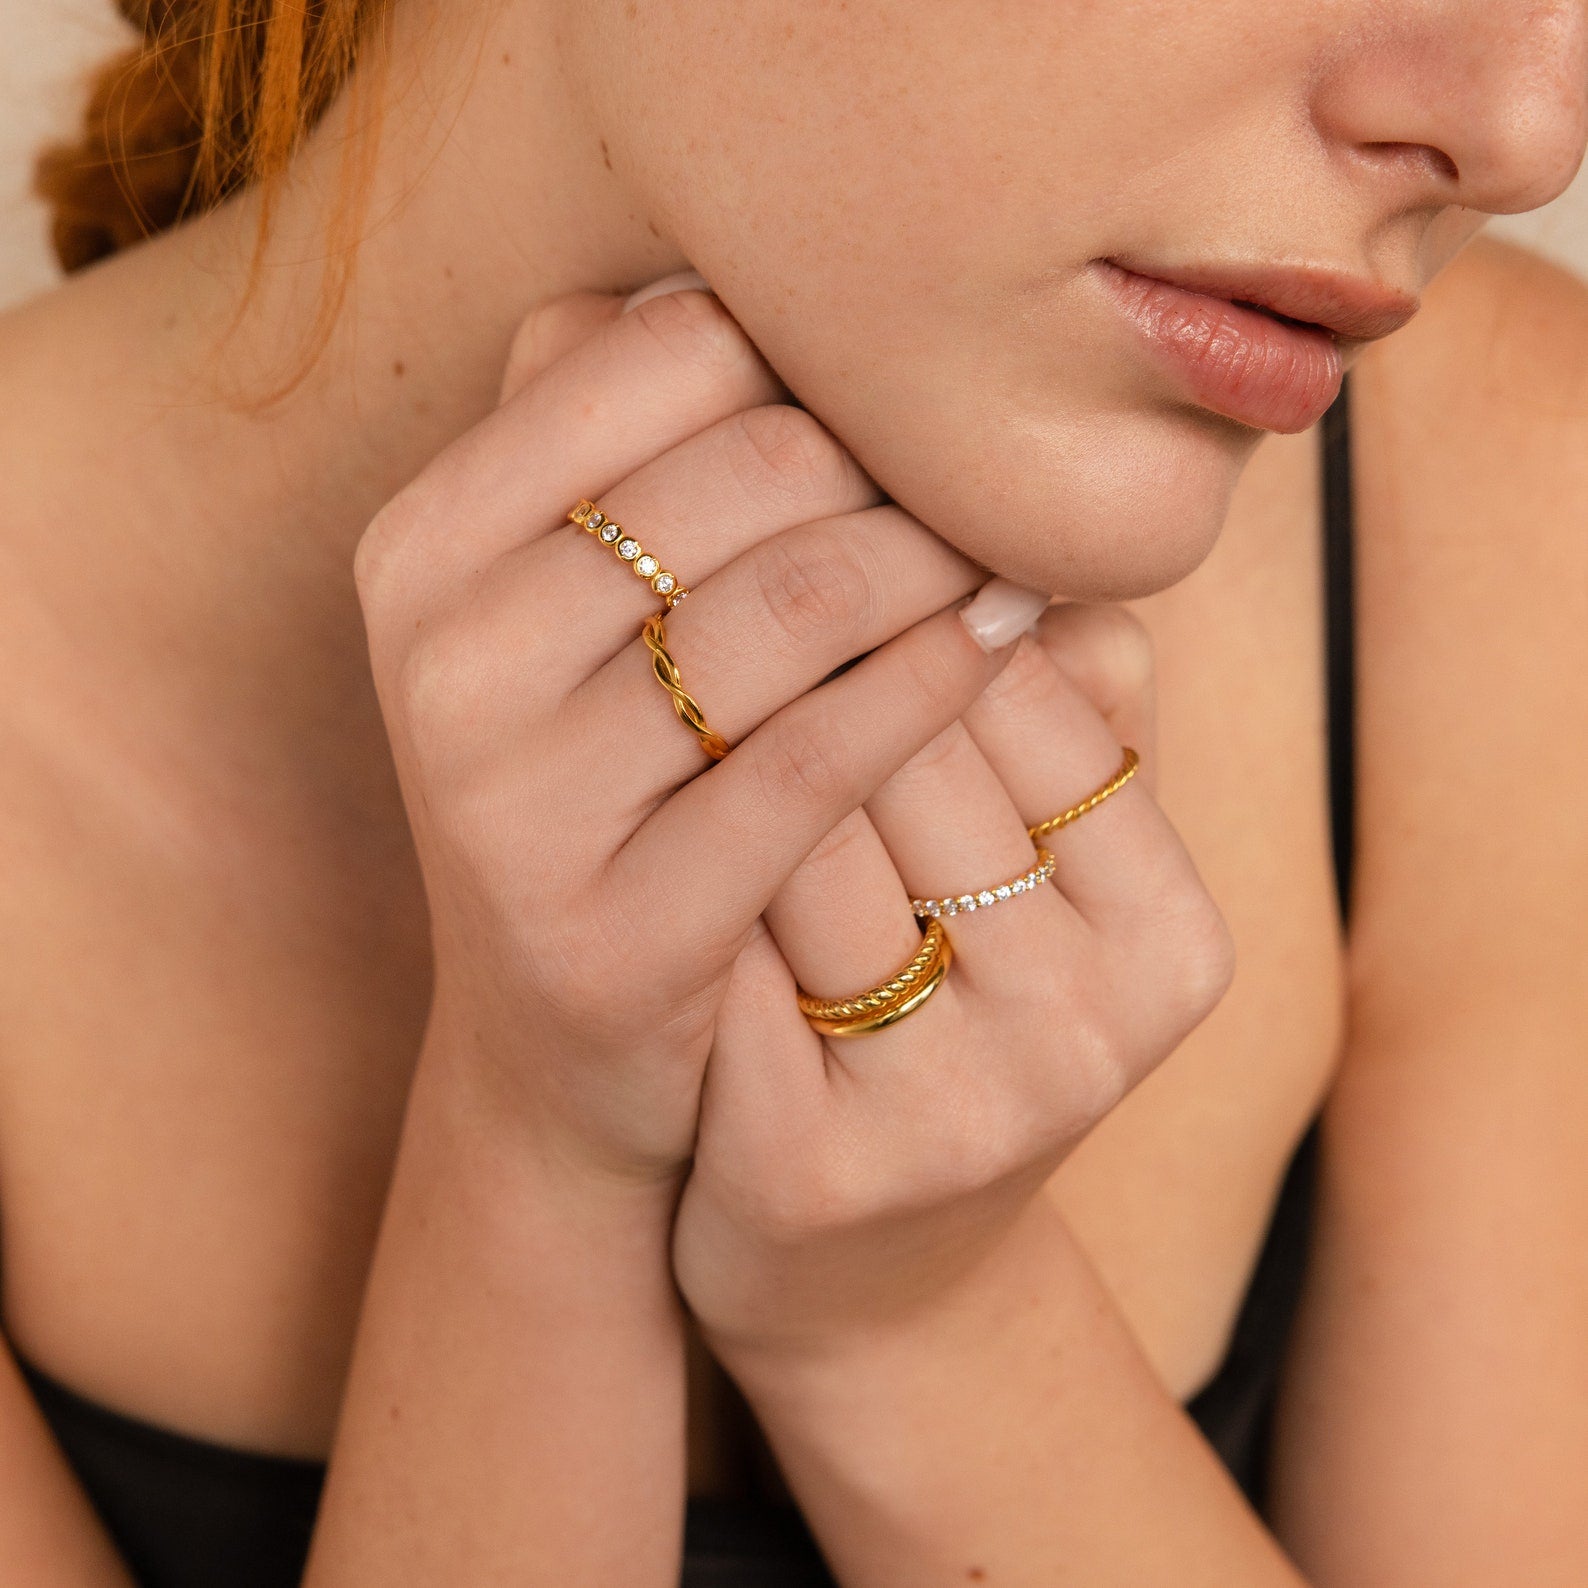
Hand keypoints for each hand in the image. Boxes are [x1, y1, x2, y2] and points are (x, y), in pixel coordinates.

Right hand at [354, 282, 1018, 1185]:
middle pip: (746, 469)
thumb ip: (639, 450)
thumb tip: (786, 294)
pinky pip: (823, 756)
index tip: (897, 407)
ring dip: (939, 568)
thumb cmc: (605, 788)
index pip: (667, 351)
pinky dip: (937, 685)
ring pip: (796, 604)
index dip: (817, 363)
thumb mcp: (572, 614)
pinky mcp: (616, 926)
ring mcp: (515, 801)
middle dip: (898, 468)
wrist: (559, 1040)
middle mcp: (444, 658)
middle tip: (986, 490)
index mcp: (424, 543)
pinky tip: (1000, 650)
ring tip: (1009, 565)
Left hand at [671, 602, 1235, 1358]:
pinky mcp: (819, 1168)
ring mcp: (955, 1110)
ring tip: (682, 687)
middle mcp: (1087, 1033)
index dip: (909, 621)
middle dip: (813, 668)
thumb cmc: (955, 1020)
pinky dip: (682, 866)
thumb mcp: (1052, 886)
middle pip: (917, 755)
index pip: (1031, 698)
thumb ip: (1076, 727)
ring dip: (733, 751)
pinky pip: (727, 952)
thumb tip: (1032, 564)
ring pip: (812, 841)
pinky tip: (643, 815)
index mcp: (1173, 943)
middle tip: (724, 598)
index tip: (829, 564)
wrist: (874, 1266)